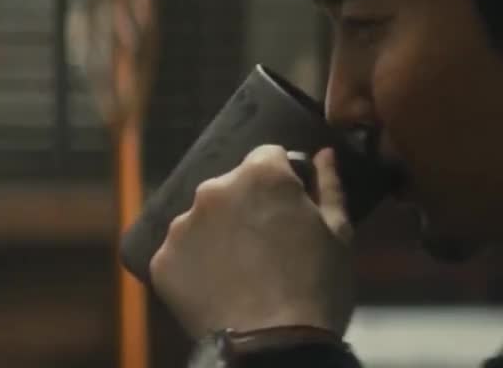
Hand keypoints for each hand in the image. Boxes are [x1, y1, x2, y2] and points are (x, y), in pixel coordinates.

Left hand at [150, 145, 356, 337]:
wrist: (274, 347)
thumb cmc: (317, 287)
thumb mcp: (339, 232)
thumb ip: (329, 185)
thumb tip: (323, 156)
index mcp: (262, 175)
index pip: (268, 156)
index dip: (283, 180)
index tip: (290, 207)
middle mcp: (215, 190)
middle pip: (232, 186)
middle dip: (248, 205)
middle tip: (268, 243)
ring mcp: (183, 226)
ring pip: (205, 218)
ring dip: (220, 233)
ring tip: (243, 269)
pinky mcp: (163, 260)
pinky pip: (182, 252)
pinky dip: (198, 264)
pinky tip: (220, 286)